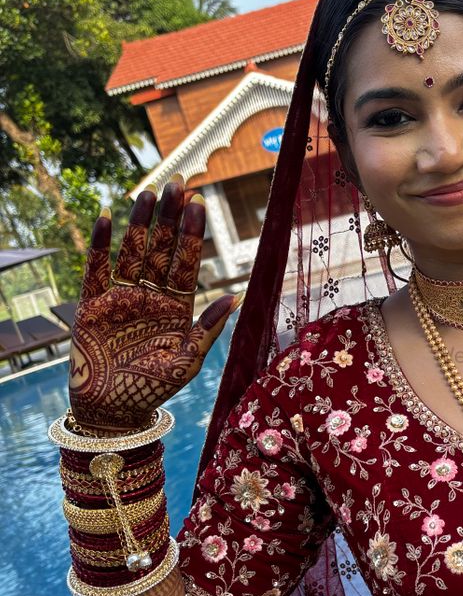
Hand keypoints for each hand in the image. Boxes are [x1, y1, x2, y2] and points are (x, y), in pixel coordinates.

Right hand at [69, 180, 238, 432]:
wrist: (112, 411)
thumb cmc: (152, 390)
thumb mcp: (186, 361)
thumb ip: (208, 328)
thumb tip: (237, 297)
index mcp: (176, 307)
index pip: (186, 262)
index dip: (192, 234)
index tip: (199, 202)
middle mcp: (150, 297)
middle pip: (160, 249)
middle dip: (169, 218)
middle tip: (177, 183)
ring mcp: (121, 298)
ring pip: (131, 253)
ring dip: (139, 223)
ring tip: (148, 192)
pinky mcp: (92, 305)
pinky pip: (96, 269)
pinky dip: (101, 244)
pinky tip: (108, 217)